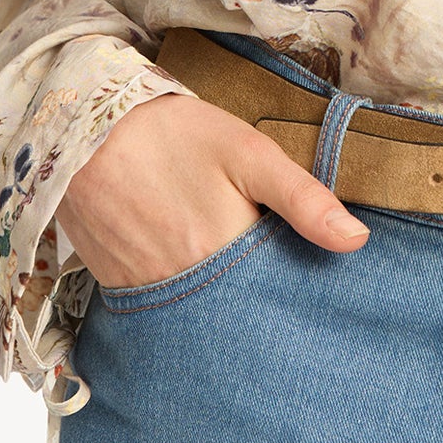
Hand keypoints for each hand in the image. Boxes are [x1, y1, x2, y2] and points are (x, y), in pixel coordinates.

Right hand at [52, 87, 369, 290]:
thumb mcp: (249, 153)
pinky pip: (159, 307)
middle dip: (257, 309)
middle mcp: (183, 287)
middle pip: (235, 316)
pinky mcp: (116, 285)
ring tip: (233, 283)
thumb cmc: (174, 133)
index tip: (312, 293)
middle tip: (273, 290)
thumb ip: (303, 199)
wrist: (86, 126)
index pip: (274, 299)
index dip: (293, 296)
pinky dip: (179, 299)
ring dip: (219, 306)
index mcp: (222, 255)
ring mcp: (144, 290)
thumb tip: (357, 241)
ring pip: (197, 315)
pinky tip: (190, 275)